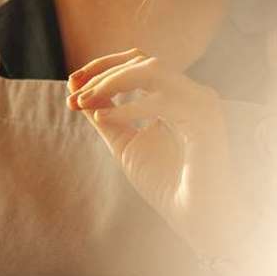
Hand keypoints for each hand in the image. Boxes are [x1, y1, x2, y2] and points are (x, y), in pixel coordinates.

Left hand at [67, 48, 252, 257]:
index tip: (72, 82)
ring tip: (86, 101)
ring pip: (152, 69)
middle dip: (102, 73)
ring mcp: (200, 102)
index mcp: (175, 95)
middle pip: (142, 60)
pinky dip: (127, 108)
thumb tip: (73, 87)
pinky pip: (161, 101)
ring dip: (112, 82)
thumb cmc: (164, 181)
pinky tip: (105, 118)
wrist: (195, 215)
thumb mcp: (123, 142)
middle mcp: (190, 92)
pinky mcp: (204, 118)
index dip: (103, 67)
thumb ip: (103, 114)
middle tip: (75, 94)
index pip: (138, 62)